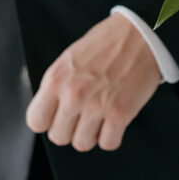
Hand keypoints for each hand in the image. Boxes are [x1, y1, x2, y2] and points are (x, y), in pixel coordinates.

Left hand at [26, 14, 160, 151]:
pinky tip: (116, 121)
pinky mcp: (120, 114)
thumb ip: (58, 85)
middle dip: (71, 129)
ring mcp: (96, 106)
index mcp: (56, 79)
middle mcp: (73, 95)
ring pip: (82, 144)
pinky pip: (108, 143)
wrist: (142, 35)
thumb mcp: (70, 59)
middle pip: (59, 137)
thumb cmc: (108, 43)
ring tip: (101, 117)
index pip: (36, 121)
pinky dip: (112, 136)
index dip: (49, 121)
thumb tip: (52, 110)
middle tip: (84, 116)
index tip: (59, 117)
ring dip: (92, 134)